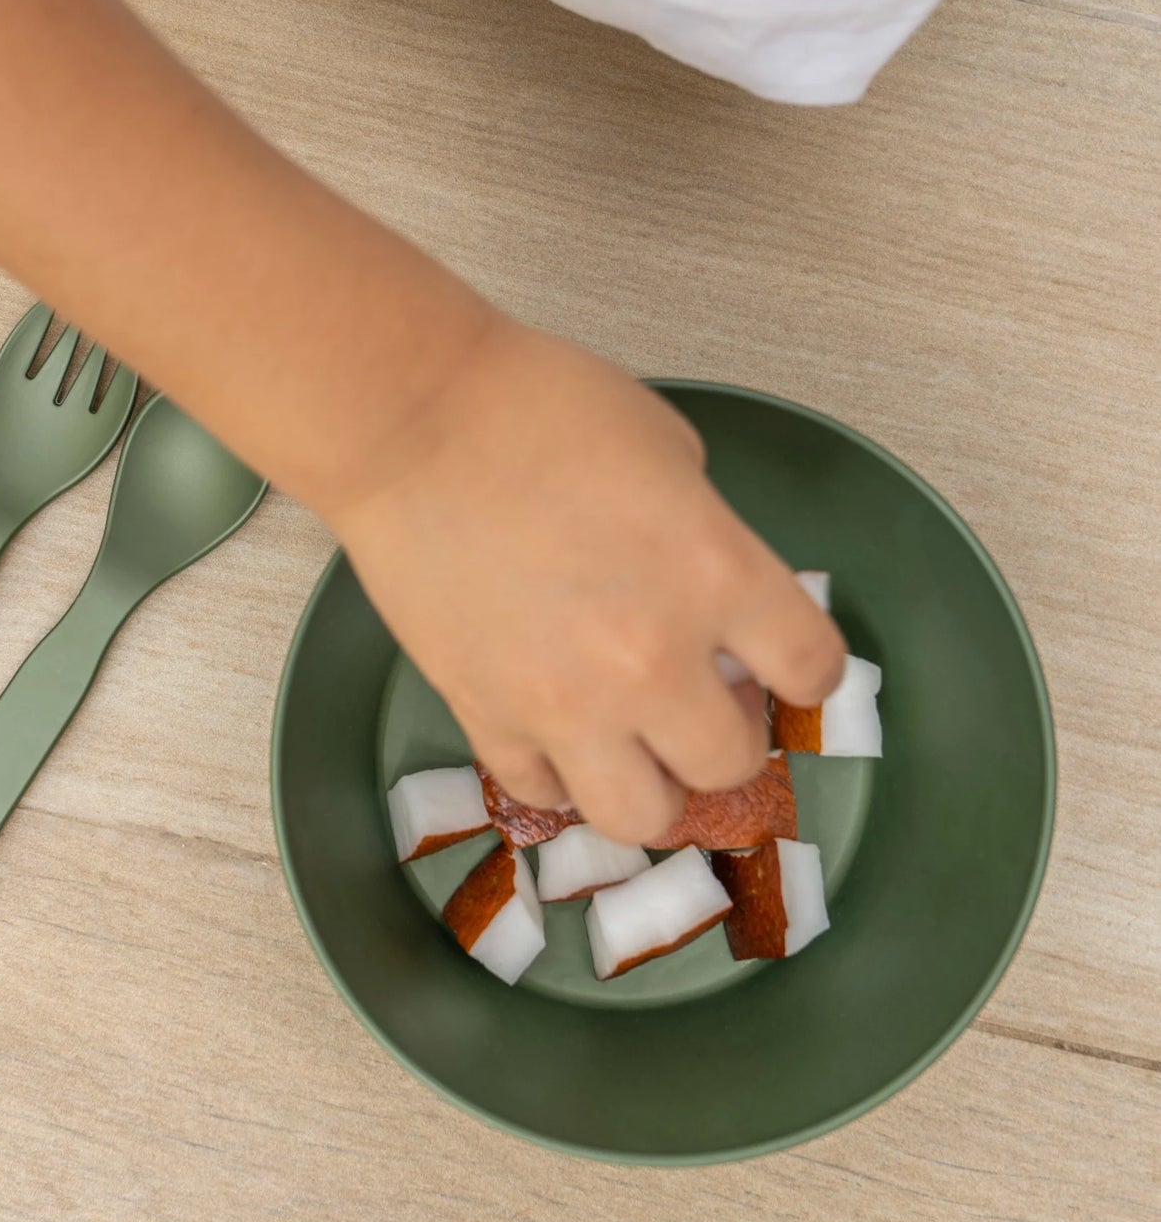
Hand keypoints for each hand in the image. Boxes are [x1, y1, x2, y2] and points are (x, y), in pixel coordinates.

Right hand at [332, 321, 846, 844]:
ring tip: (633, 747)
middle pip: (731, 764)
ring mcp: (565, 704)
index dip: (807, 671)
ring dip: (651, 788)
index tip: (786, 667)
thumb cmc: (538, 403)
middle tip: (699, 702)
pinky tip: (554, 732)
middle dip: (727, 735)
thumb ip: (706, 529)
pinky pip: (540, 792)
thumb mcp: (667, 447)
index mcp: (717, 574)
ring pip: (641, 819)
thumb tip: (701, 581)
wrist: (408, 421)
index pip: (813, 668)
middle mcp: (653, 661)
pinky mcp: (485, 717)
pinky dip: (557, 771)